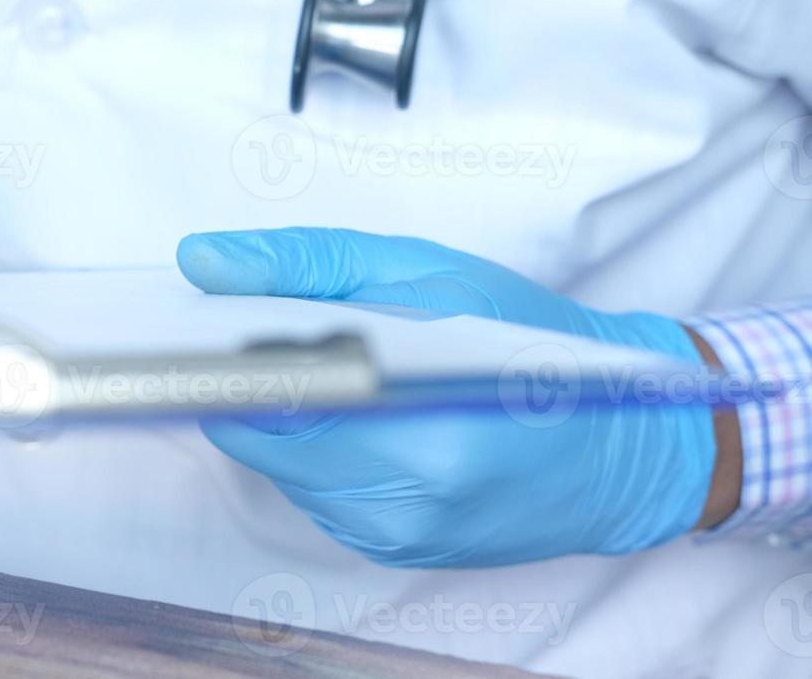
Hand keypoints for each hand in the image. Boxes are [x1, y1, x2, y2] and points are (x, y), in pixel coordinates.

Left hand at [176, 227, 716, 567]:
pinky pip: (315, 492)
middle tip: (274, 327)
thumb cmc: (531, 345)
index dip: (213, 361)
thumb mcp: (426, 273)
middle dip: (252, 380)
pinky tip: (361, 413)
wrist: (627, 442)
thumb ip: (306, 266)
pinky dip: (318, 448)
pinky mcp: (392, 552)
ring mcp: (392, 537)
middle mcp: (397, 504)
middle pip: (256, 437)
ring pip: (279, 466)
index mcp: (411, 432)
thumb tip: (201, 262)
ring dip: (285, 415)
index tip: (187, 324)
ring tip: (334, 366)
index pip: (255, 406)